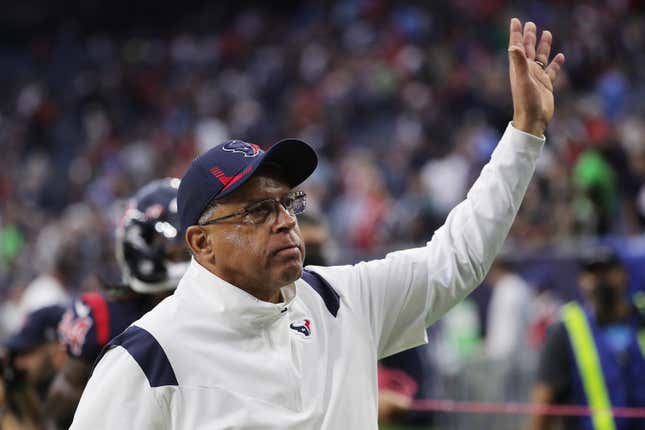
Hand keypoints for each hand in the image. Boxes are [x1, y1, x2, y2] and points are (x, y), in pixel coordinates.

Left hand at [508, 18, 564, 136]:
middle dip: (529, 36)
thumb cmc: (526, 102)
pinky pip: (552, 71)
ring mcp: (537, 77)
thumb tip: (513, 46)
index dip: (516, 33)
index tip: (515, 20)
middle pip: (529, 49)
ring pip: (541, 57)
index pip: (517, 46)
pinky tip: (561, 56)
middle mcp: (527, 71)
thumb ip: (519, 62)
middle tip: (530, 23)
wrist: (533, 120)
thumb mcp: (522, 80)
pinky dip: (556, 63)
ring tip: (547, 32)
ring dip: (543, 45)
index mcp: (519, 68)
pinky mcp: (546, 85)